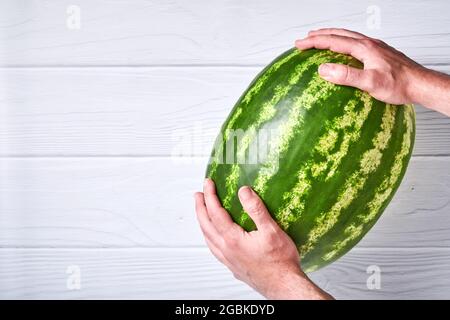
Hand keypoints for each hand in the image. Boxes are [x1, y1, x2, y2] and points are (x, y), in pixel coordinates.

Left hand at [194, 178, 331, 299]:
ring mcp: (228, 260)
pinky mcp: (232, 267)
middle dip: (200, 207)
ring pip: (207, 238)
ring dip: (202, 222)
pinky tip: (213, 237)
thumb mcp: (271, 230)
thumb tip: (243, 191)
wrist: (284, 286)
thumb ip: (256, 209)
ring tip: (202, 212)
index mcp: (233, 239)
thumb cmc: (280, 261)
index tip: (208, 184)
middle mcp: (226, 250)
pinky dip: (209, 237)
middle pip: (206, 225)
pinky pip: (214, 248)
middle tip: (198, 194)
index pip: (215, 212)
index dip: (210, 196)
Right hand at [295, 28, 449, 115]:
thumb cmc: (399, 85)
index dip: (314, 42)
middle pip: (339, 34)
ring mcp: (375, 48)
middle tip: (305, 39)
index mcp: (364, 48)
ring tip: (321, 39)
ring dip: (332, 36)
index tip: (299, 44)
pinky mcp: (380, 54)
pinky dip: (343, 43)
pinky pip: (356, 43)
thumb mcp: (371, 83)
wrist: (421, 84)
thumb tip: (323, 69)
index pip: (333, 41)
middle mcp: (369, 44)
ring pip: (348, 37)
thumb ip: (347, 75)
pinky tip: (344, 51)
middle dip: (320, 35)